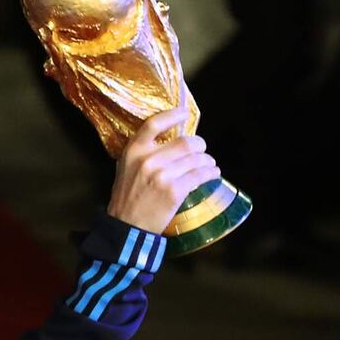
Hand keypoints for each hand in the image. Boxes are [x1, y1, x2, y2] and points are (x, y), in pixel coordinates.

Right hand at [107, 107, 220, 233]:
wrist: (127, 225)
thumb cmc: (128, 195)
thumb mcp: (127, 166)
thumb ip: (144, 151)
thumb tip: (171, 138)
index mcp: (134, 150)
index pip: (155, 123)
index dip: (173, 115)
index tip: (185, 113)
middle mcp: (148, 160)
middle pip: (185, 142)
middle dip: (200, 145)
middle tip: (202, 149)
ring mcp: (162, 176)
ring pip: (196, 159)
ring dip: (207, 160)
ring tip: (209, 164)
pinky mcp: (174, 191)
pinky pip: (200, 176)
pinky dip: (210, 173)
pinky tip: (213, 174)